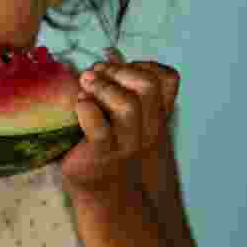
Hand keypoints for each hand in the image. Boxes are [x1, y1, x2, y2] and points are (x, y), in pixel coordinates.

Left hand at [60, 47, 179, 199]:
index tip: (118, 70)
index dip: (143, 65)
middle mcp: (147, 129)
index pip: (168, 78)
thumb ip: (120, 84)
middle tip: (94, 74)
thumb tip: (110, 50)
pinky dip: (86, 109)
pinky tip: (78, 106)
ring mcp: (126, 143)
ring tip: (84, 86)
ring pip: (127, 105)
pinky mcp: (101, 154)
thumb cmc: (107, 147)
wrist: (103, 196)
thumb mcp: (120, 115)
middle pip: (147, 86)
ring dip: (102, 88)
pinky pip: (98, 128)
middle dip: (118, 72)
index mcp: (155, 115)